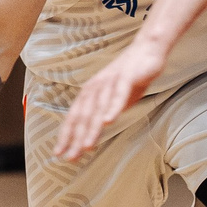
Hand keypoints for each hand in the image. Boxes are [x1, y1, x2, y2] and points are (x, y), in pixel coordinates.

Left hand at [55, 41, 163, 161]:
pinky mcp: (127, 77)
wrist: (147, 49)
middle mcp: (96, 87)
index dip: (66, 135)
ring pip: (98, 108)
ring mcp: (110, 81)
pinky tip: (109, 121)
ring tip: (86, 146)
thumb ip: (105, 111)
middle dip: (75, 138)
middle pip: (84, 116)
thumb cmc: (130, 75)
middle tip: (70, 157)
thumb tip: (98, 128)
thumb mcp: (114, 98)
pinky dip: (113, 108)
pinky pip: (119, 95)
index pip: (74, 117)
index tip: (59, 153)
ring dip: (92, 128)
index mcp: (90, 92)